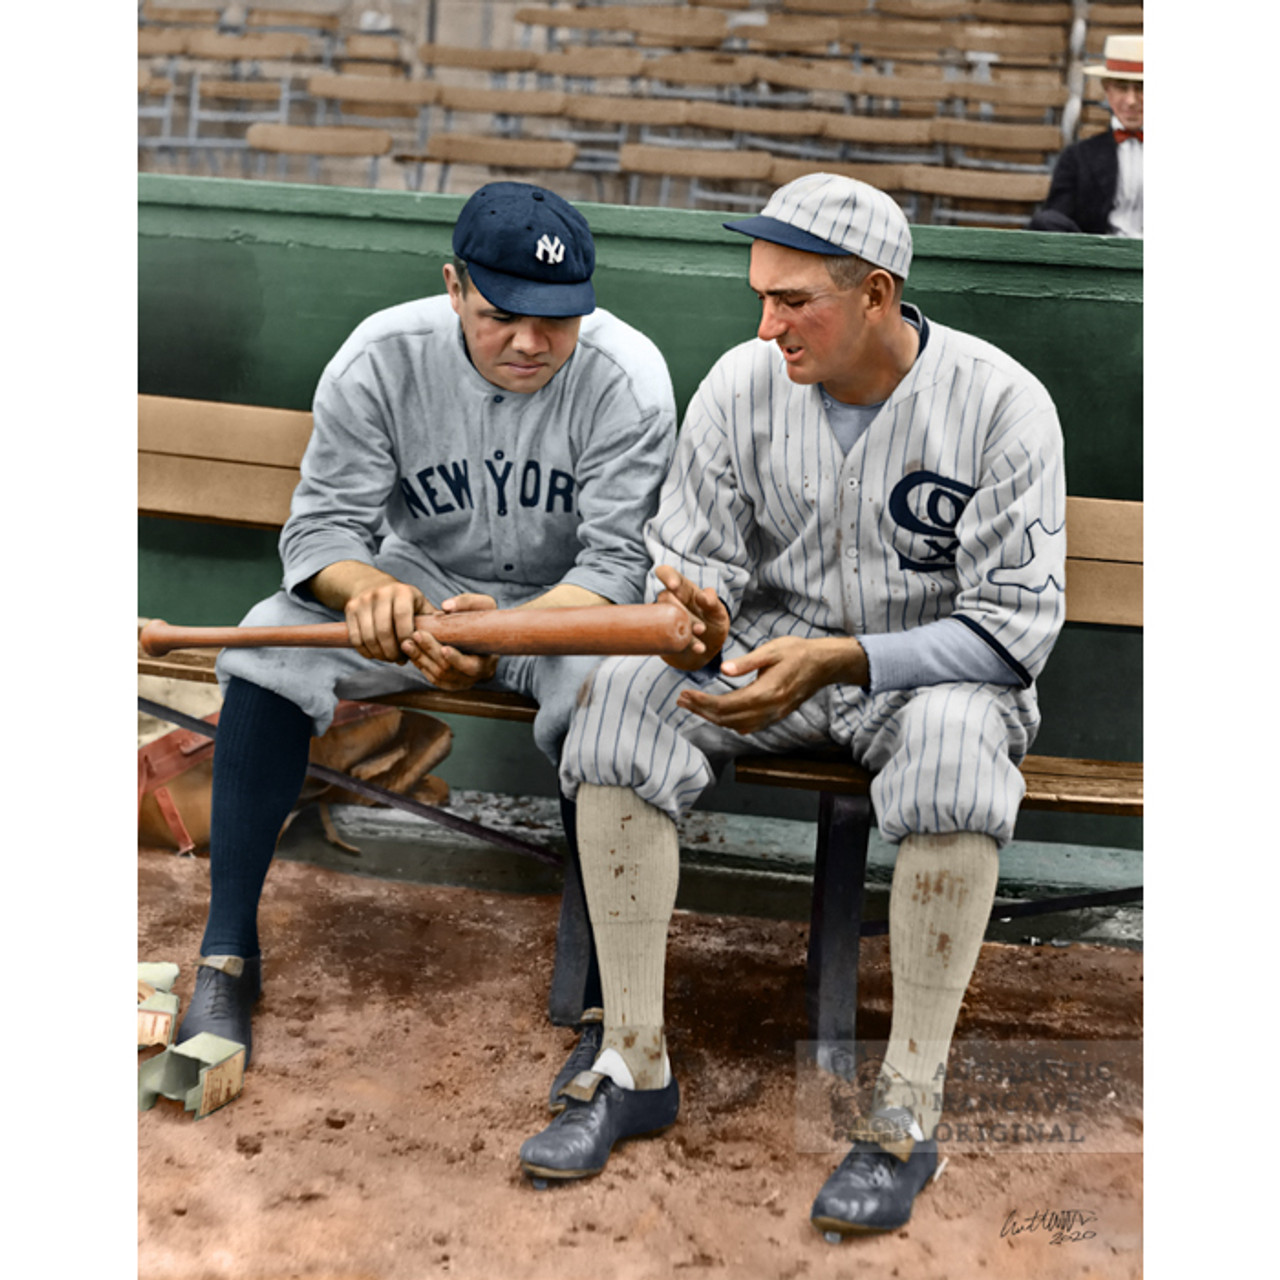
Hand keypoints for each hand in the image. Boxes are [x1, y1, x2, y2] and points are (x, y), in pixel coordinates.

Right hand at [343, 573, 432, 664]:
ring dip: (379, 654)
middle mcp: (381, 594)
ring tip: (389, 658)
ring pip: (368, 637)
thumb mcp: (420, 604)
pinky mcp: (350, 609)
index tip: (412, 650)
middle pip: (383, 631)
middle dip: (392, 651)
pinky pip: (356, 638)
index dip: (406, 639)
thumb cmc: (404, 601)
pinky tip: (376, 654)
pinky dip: (366, 651)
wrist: (372, 584)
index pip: (403, 619)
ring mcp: (363, 601)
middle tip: (400, 660)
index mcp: (402, 592)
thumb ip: (434, 619)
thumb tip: (456, 633)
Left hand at [400, 592, 499, 690]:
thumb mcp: (484, 607)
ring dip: (420, 658)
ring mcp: (459, 683)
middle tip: (417, 635)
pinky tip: (409, 651)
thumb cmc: (485, 620)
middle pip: (447, 669)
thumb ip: (467, 603)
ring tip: (407, 643)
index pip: (469, 666)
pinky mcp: (447, 683)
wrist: (485, 638)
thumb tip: (445, 606)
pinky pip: (431, 677)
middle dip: (431, 652)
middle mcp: (472, 677)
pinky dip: (419, 664)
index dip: (456, 659)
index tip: (444, 648)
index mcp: (485, 662)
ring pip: (436, 675)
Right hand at [652, 565, 729, 671]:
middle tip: (702, 628)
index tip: (673, 586)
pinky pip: (666, 638)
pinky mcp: (662, 636)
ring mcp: (663, 619)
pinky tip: (699, 649)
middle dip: (682, 611)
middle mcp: (669, 602)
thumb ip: (713, 603)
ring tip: (702, 639)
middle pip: (666, 598)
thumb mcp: (718, 613)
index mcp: (682, 589)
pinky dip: (683, 644)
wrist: (709, 648)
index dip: (667, 576)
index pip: (667, 574)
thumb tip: (702, 595)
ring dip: (683, 629)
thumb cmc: (713, 623)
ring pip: (665, 619)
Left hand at [675, 635, 866, 734]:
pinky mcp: (775, 715)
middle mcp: (769, 709)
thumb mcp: (772, 650)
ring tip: (694, 705)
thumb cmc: (798, 652)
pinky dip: (729, 722)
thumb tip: (724, 670)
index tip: (685, 694)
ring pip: (736, 725)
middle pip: (727, 718)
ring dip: (712, 717)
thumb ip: (747, 662)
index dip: (702, 702)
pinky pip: (748, 726)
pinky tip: (719, 715)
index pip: (726, 705)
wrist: (824, 664)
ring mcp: (773, 715)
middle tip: (681, 700)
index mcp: (766, 692)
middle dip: (701, 710)